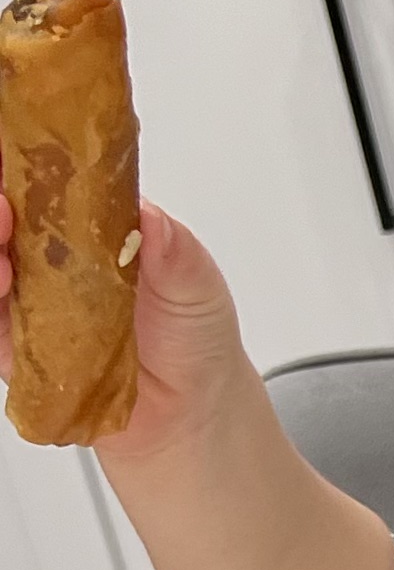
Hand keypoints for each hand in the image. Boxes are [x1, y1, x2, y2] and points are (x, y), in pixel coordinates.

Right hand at [0, 196, 262, 458]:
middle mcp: (53, 263)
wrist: (196, 410)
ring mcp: (32, 303)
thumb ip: (175, 250)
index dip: (22, 170)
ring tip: (2, 258)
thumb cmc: (196, 339)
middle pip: (4, 225)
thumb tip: (150, 218)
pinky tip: (1, 290)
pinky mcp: (20, 349)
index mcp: (90, 232)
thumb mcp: (197, 286)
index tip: (12, 159)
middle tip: (3, 208)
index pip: (42, 189)